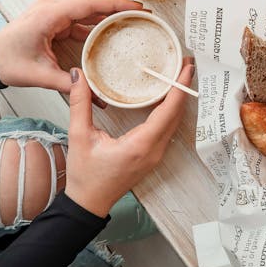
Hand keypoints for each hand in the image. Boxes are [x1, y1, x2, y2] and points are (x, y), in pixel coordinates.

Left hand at [0, 0, 142, 92]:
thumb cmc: (7, 63)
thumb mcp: (39, 76)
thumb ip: (68, 84)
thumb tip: (94, 94)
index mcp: (48, 16)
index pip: (87, 5)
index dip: (113, 4)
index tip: (135, 6)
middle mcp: (51, 10)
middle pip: (91, 5)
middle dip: (117, 8)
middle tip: (142, 14)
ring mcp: (52, 15)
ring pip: (86, 12)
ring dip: (107, 16)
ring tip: (131, 21)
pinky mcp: (53, 22)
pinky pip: (79, 21)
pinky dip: (95, 26)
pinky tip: (110, 33)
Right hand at [64, 58, 195, 216]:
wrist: (89, 203)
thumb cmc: (85, 176)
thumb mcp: (79, 137)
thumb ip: (80, 104)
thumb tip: (79, 75)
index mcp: (141, 145)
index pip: (168, 111)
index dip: (179, 87)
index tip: (186, 68)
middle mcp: (154, 150)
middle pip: (177, 114)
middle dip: (183, 88)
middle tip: (185, 63)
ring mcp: (156, 154)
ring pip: (174, 122)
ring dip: (179, 99)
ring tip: (180, 76)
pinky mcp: (153, 155)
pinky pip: (167, 129)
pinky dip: (171, 111)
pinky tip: (168, 98)